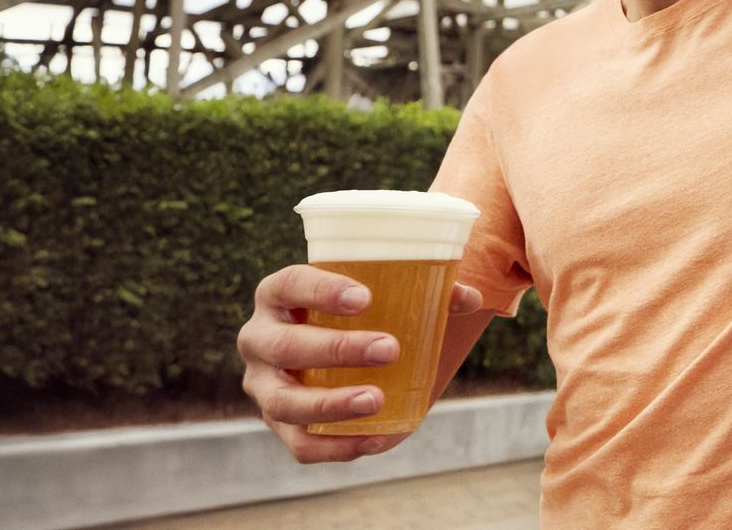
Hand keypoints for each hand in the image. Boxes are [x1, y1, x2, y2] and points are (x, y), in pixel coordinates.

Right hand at [237, 264, 482, 462]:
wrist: (336, 346)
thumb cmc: (362, 312)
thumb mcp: (385, 297)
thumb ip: (427, 292)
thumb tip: (471, 298)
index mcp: (278, 295)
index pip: (289, 285)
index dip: (321, 291)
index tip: (365, 298)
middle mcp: (259, 338)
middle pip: (286, 346)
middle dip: (336, 349)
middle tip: (389, 349)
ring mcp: (263, 385)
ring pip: (285, 401)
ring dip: (331, 404)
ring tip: (376, 400)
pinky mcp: (278, 423)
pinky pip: (298, 444)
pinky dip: (335, 447)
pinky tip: (374, 441)